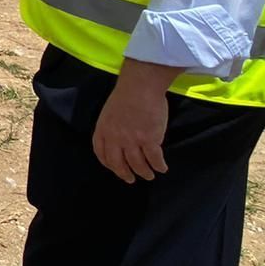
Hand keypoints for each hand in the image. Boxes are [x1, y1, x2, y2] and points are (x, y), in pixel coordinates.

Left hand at [92, 60, 179, 182]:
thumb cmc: (126, 94)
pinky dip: (159, 166)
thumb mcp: (109, 111)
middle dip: (125, 174)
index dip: (109, 164)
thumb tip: (118, 138)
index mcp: (103, 130)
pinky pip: (154, 159)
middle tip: (131, 179)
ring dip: (144, 173)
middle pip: (118, 164)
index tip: (115, 169)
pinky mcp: (150, 140)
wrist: (140, 86)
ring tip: (149, 176)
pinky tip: (162, 168)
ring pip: (138, 165)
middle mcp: (115, 139)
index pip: (101, 153)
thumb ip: (111, 126)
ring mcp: (132, 141)